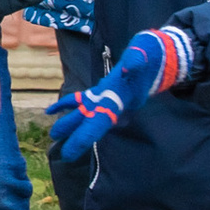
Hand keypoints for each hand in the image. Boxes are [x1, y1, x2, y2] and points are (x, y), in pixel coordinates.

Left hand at [45, 26, 193, 159]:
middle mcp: (114, 101)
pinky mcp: (104, 90)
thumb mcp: (145, 53)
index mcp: (121, 96)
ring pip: (86, 113)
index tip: (76, 147)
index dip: (88, 133)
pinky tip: (52, 109)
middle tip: (65, 155)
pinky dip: (68, 104)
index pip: (103, 118)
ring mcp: (108, 97)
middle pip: (94, 122)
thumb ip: (137, 60)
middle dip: (80, 138)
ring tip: (54, 134)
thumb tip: (129, 66)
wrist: (157, 56)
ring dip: (71, 123)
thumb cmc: (150, 53)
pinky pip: (83, 100)